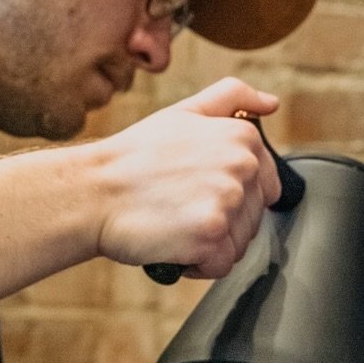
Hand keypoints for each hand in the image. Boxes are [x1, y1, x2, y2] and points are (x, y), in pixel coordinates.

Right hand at [93, 77, 283, 277]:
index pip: (266, 184)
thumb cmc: (134, 156)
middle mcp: (242, 165)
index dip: (233, 195)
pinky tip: (174, 243)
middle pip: (253, 216)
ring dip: (210, 243)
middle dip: (221, 220)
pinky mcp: (211, 234)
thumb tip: (270, 103)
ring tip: (175, 222)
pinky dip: (199, 264)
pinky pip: (222, 265)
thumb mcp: (184, 112)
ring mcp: (228, 200)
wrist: (93, 191)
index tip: (199, 190)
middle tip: (180, 206)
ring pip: (240, 243)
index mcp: (243, 137)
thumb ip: (232, 98)